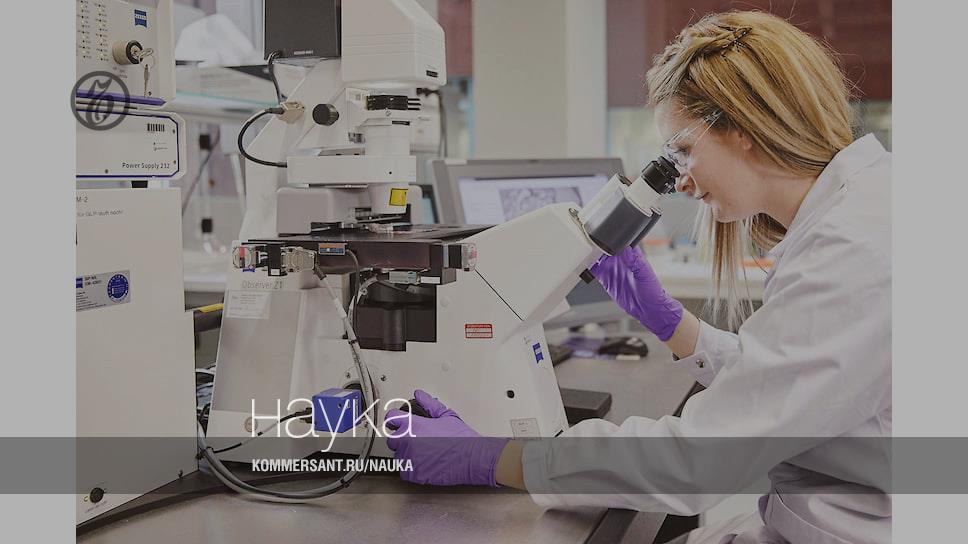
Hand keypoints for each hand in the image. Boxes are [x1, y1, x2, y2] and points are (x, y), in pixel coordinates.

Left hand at [384, 390, 508, 486]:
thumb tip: (420, 395)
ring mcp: (410, 459)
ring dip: (407, 455)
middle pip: (392, 439)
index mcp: (414, 425)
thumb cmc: (462, 439)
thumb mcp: (446, 416)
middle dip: (402, 439)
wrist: (473, 459)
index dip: (395, 420)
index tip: (397, 422)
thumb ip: (429, 404)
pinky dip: (412, 469)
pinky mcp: (414, 474)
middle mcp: (408, 441)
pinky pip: (405, 471)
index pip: (391, 418)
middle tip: (418, 440)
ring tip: (426, 453)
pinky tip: (426, 464)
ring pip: (399, 456)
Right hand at [589, 246, 683, 340]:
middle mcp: (620, 259)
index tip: (601, 238)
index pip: (618, 241)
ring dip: (590, 255)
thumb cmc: (652, 291)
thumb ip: (636, 262)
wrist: (647, 308)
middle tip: (588, 246)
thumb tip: (626, 250)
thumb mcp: (645, 275)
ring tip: (583, 254)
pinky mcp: (606, 279)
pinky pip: (594, 270)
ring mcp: (612, 269)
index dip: (609, 238)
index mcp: (631, 254)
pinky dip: (587, 267)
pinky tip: (583, 265)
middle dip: (595, 245)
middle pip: (604, 247)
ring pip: (597, 257)